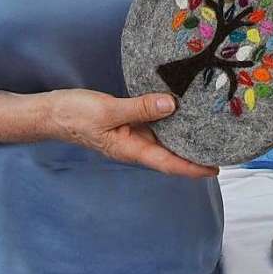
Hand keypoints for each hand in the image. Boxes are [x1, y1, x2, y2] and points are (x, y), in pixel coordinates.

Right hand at [45, 88, 217, 178]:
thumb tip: (171, 105)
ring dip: (183, 135)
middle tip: (220, 145)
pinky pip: (153, 122)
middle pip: (170, 153)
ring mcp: (131, 133)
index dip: (193, 168)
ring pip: (163, 137)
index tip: (216, 168)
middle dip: (194, 152)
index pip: (169, 163)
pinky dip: (168, 118)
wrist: (52, 112)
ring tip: (207, 128)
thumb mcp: (108, 111)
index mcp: (131, 149)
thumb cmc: (75, 115)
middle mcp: (135, 145)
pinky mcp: (127, 121)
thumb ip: (139, 108)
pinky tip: (179, 108)